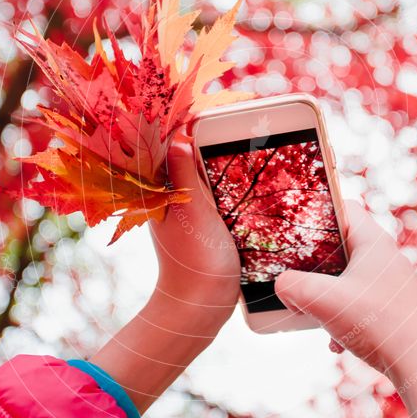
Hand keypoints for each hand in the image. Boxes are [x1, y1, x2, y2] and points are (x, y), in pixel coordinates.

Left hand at [93, 139, 239, 412]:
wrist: (199, 308)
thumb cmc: (195, 261)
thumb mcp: (194, 212)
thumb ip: (184, 173)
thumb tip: (177, 135)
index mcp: (163, 188)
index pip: (171, 142)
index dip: (192, 122)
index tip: (220, 109)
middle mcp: (172, 195)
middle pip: (190, 154)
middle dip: (213, 137)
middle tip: (245, 123)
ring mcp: (188, 210)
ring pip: (205, 173)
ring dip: (225, 159)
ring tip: (253, 143)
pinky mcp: (204, 223)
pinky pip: (215, 193)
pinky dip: (230, 182)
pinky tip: (252, 178)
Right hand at [275, 201, 416, 417]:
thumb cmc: (379, 324)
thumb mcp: (322, 301)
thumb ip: (291, 286)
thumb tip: (283, 287)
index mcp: (373, 242)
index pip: (343, 208)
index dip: (317, 213)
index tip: (295, 231)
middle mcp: (386, 258)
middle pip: (342, 247)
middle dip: (316, 265)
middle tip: (298, 277)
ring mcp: (393, 285)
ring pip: (349, 279)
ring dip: (328, 297)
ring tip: (317, 315)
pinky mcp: (395, 310)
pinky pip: (361, 305)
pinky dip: (345, 319)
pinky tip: (338, 343)